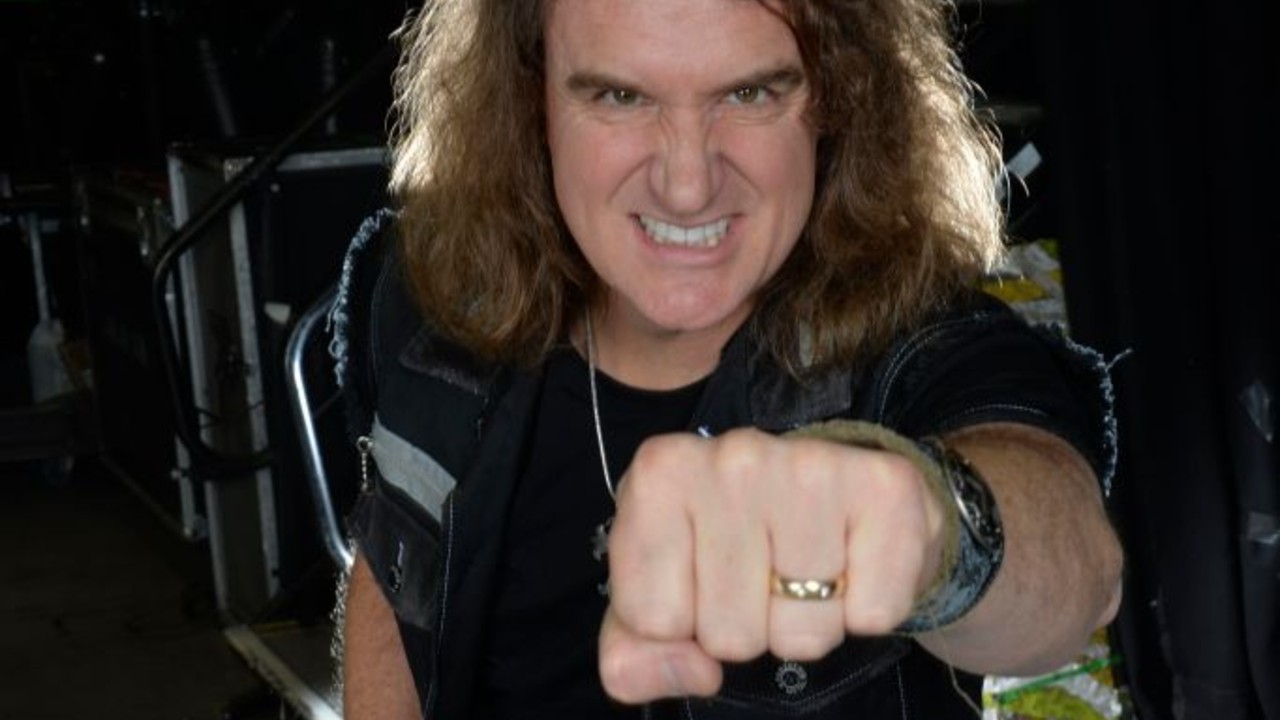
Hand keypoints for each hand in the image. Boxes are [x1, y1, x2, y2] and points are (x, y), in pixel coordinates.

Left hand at [598, 427, 948, 702]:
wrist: (844, 492)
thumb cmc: (732, 546)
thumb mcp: (658, 593)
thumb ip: (633, 653)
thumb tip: (695, 672)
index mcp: (661, 473)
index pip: (653, 618)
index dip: (680, 624)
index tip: (700, 583)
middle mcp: (733, 457)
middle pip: (729, 633)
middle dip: (748, 629)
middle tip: (763, 580)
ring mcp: (811, 466)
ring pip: (801, 634)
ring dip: (807, 625)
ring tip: (808, 573)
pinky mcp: (887, 487)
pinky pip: (873, 615)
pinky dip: (867, 612)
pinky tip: (854, 566)